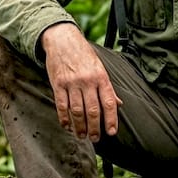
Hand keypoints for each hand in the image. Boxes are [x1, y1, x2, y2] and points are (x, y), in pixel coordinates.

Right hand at [40, 23, 121, 142]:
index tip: (112, 132)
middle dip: (94, 128)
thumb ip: (108, 88)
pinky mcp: (58, 84)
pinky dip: (64, 118)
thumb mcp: (100, 68)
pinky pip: (61, 105)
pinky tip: (67, 126)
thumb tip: (118, 104)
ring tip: (81, 135)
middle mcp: (87, 81)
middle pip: (93, 110)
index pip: (109, 102)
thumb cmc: (83, 55)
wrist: (63, 39)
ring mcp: (72, 83)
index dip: (111, 119)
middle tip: (94, 138)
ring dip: (79, 126)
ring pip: (77, 111)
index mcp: (101, 77)